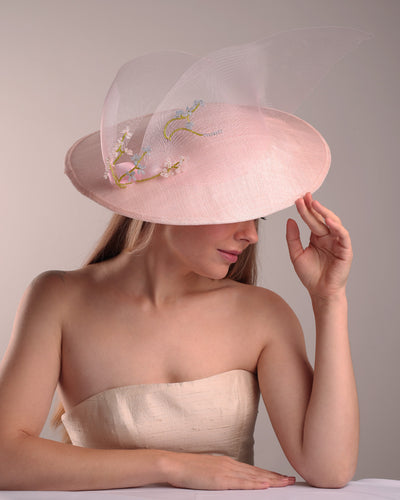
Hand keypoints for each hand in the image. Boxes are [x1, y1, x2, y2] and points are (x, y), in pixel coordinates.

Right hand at [164, 452, 294, 489]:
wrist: (173, 464)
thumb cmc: (187, 469)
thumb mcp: (207, 471)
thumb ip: (220, 475)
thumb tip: (229, 482)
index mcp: (227, 463)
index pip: (252, 469)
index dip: (268, 473)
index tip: (280, 476)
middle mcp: (229, 465)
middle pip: (257, 472)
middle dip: (275, 477)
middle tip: (291, 479)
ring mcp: (225, 471)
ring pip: (253, 477)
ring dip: (271, 480)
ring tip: (285, 483)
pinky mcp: (220, 480)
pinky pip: (241, 483)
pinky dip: (255, 484)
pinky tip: (266, 485)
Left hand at [286, 192, 352, 298]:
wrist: (320, 292)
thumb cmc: (310, 275)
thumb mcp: (296, 254)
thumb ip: (292, 238)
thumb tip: (290, 220)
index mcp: (317, 237)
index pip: (312, 219)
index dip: (306, 209)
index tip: (298, 198)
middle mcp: (328, 237)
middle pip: (321, 218)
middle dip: (313, 207)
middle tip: (305, 197)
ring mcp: (337, 242)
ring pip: (334, 223)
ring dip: (325, 213)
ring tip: (314, 204)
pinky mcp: (345, 249)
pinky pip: (343, 235)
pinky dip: (337, 227)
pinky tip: (328, 220)